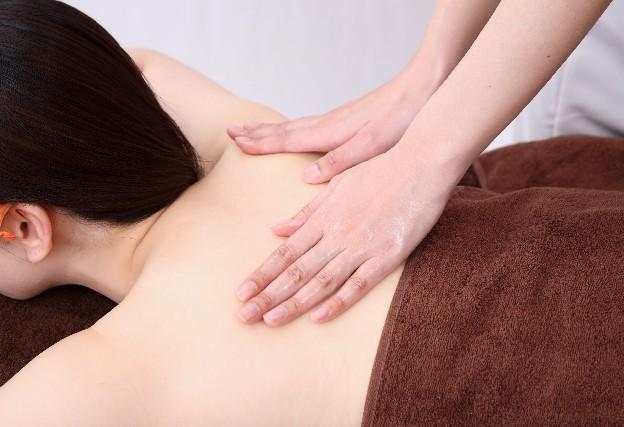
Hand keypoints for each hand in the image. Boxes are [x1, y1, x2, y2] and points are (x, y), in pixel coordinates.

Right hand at [227, 73, 435, 183]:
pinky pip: (309, 124)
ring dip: (270, 128)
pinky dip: (291, 128)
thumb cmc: (401, 119)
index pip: (286, 140)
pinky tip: (295, 131)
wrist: (423, 87)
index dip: (260, 143)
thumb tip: (307, 177)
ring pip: (294, 125)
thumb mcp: (372, 146)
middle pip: (284, 129)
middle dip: (256, 133)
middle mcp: (328, 124)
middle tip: (230, 131)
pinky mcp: (348, 119)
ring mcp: (337, 119)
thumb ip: (340, 162)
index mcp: (330, 133)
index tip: (234, 142)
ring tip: (251, 128)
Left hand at [235, 146, 451, 325]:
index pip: (285, 252)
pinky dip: (337, 302)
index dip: (261, 274)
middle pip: (296, 270)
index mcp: (323, 217)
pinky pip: (358, 284)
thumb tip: (276, 228)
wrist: (420, 164)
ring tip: (270, 320)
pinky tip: (318, 318)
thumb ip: (307, 210)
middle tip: (244, 315)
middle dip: (267, 295)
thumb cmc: (379, 170)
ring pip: (321, 281)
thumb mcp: (337, 184)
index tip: (241, 292)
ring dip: (293, 302)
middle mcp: (336, 234)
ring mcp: (361, 246)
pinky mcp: (387, 257)